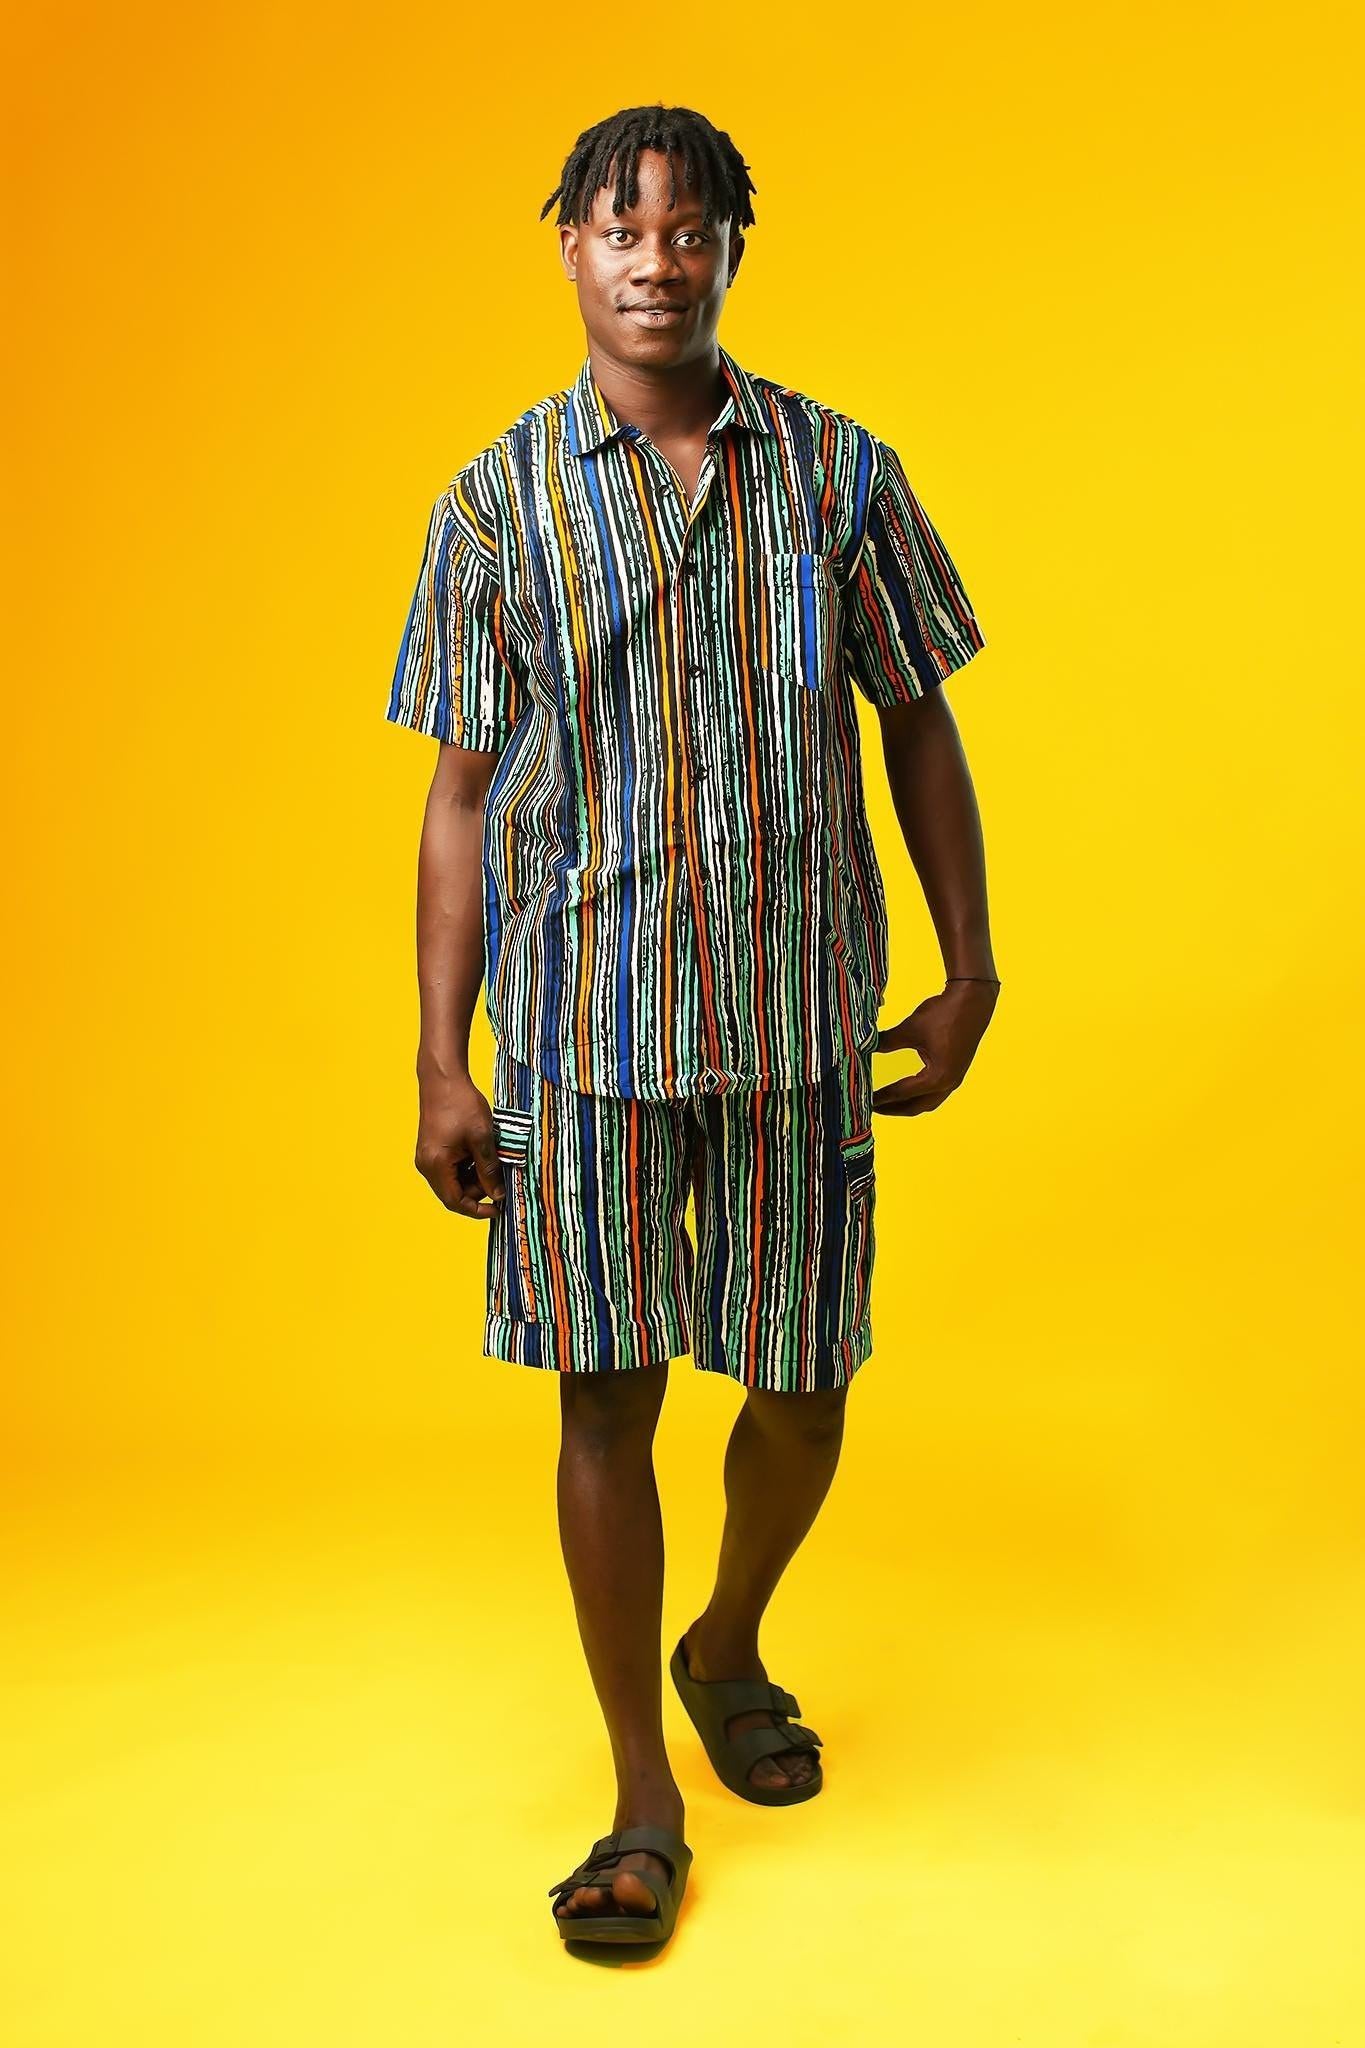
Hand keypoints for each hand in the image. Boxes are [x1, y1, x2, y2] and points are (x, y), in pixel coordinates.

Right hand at [414, 1073, 506, 1217]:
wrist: (443, 1079)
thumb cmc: (460, 1104)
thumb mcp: (482, 1139)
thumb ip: (489, 1170)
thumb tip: (498, 1194)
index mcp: (435, 1165)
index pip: (455, 1202)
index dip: (478, 1210)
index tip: (499, 1209)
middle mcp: (426, 1165)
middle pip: (454, 1193)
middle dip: (479, 1190)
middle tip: (500, 1177)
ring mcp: (427, 1157)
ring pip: (454, 1180)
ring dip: (475, 1177)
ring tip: (493, 1160)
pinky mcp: (431, 1149)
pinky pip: (450, 1168)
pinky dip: (468, 1167)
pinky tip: (481, 1153)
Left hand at [873, 981, 998, 1115]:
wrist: (973, 999)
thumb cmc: (944, 1013)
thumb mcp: (910, 1029)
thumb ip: (886, 1042)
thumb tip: (864, 1048)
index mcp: (938, 1077)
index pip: (902, 1093)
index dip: (881, 1097)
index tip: (864, 1100)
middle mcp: (949, 1083)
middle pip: (917, 1106)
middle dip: (893, 1108)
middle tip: (871, 1107)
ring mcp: (955, 1078)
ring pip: (928, 1102)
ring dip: (907, 1105)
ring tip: (886, 1103)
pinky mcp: (956, 1071)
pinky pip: (935, 1093)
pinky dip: (919, 1096)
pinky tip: (906, 1090)